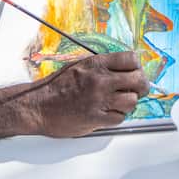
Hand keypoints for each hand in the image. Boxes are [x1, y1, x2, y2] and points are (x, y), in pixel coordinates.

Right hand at [30, 52, 148, 136]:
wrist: (38, 105)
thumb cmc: (56, 86)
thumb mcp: (80, 66)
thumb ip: (102, 66)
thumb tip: (124, 70)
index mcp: (96, 64)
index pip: (131, 59)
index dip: (137, 66)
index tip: (135, 72)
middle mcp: (101, 80)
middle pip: (138, 80)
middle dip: (141, 85)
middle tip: (138, 89)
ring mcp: (99, 100)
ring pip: (132, 101)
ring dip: (128, 103)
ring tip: (119, 103)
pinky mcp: (96, 118)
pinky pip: (120, 117)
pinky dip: (118, 116)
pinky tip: (109, 113)